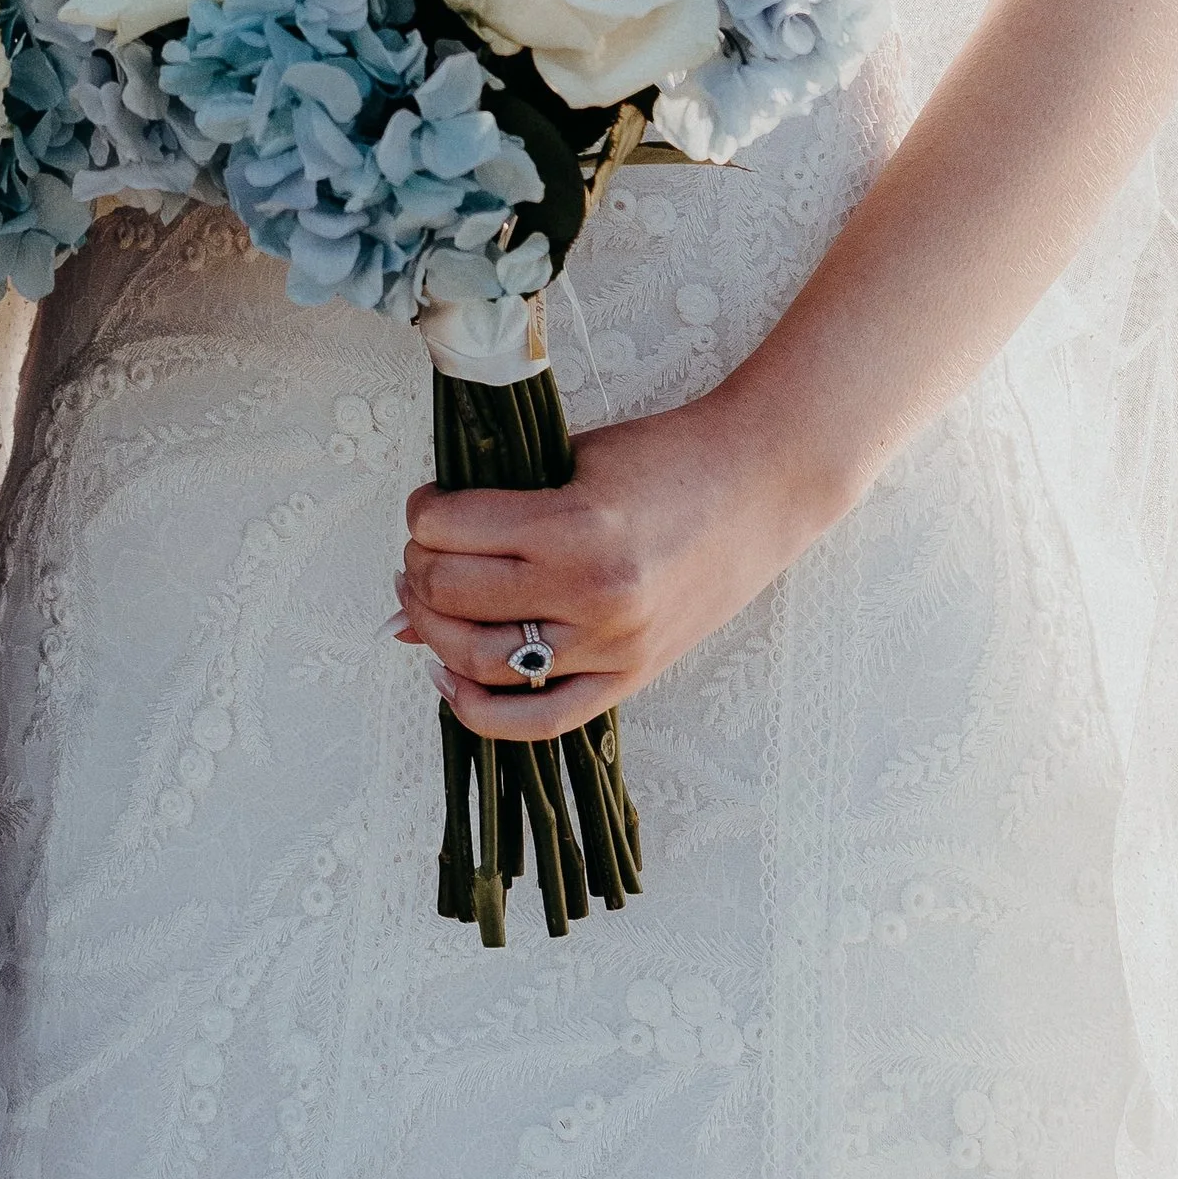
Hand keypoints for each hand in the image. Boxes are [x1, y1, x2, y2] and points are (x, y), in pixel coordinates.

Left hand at [396, 391, 831, 739]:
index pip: (449, 531)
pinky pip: (538, 720)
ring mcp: (612, 646)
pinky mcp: (632, 679)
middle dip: (418, 568)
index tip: (428, 505)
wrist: (760, 488)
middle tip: (423, 550)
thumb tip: (417, 568)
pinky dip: (478, 708)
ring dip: (434, 629)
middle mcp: (590, 595)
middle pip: (452, 595)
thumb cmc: (666, 458)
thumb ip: (498, 507)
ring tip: (432, 602)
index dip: (422, 513)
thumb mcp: (574, 459)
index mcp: (574, 525)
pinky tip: (450, 675)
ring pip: (480, 661)